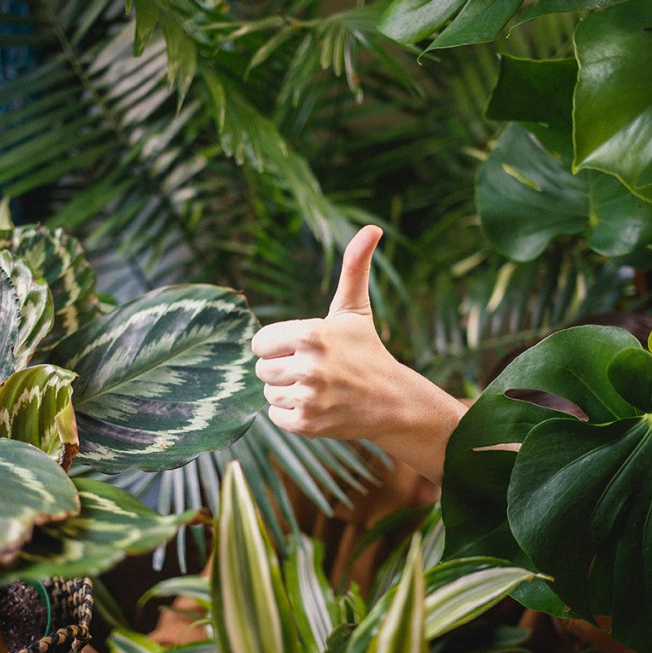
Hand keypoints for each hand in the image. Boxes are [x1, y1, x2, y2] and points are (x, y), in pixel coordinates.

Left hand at [251, 225, 465, 484]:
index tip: (301, 349)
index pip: (259, 343)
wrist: (392, 401)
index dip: (277, 346)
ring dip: (288, 393)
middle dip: (283, 370)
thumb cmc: (366, 350)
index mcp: (311, 333)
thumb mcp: (355, 309)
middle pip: (262, 370)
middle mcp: (309, 366)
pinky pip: (276, 417)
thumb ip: (354, 266)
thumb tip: (372, 228)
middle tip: (313, 371)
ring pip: (269, 394)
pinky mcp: (308, 424)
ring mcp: (309, 397)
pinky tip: (318, 406)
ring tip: (317, 389)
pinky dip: (293, 415)